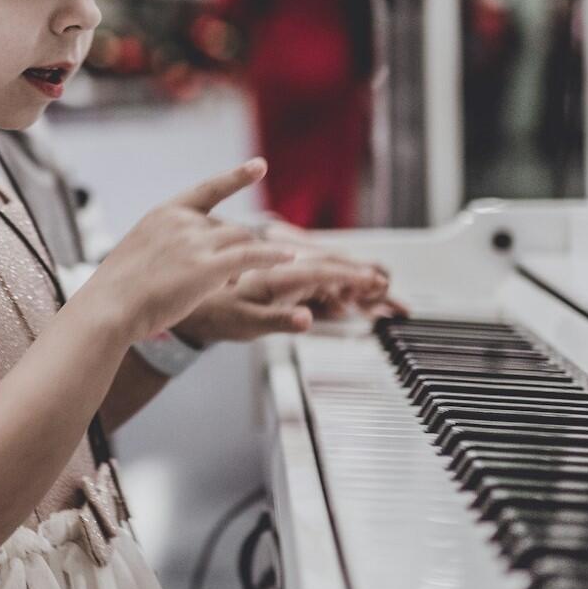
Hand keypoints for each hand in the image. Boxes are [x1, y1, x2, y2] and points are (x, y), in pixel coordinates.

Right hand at [73, 158, 296, 344]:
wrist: (109, 307)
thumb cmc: (118, 291)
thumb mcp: (139, 253)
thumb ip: (166, 246)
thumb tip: (186, 256)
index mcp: (165, 214)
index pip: (207, 190)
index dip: (236, 178)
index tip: (260, 166)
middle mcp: (183, 221)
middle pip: (229, 228)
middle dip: (234, 250)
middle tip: (228, 277)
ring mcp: (196, 242)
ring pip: (240, 242)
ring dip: (248, 259)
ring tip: (241, 280)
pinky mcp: (208, 267)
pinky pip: (251, 256)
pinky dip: (273, 256)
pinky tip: (289, 259)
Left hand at [173, 223, 406, 344]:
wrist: (191, 297)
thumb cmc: (214, 309)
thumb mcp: (244, 322)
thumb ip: (278, 320)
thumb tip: (307, 320)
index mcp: (279, 270)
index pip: (326, 270)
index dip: (354, 277)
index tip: (378, 283)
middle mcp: (285, 266)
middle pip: (335, 268)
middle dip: (367, 282)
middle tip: (396, 300)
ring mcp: (286, 273)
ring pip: (329, 273)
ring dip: (357, 284)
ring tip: (386, 299)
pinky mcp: (284, 280)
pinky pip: (318, 281)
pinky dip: (339, 289)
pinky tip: (350, 302)